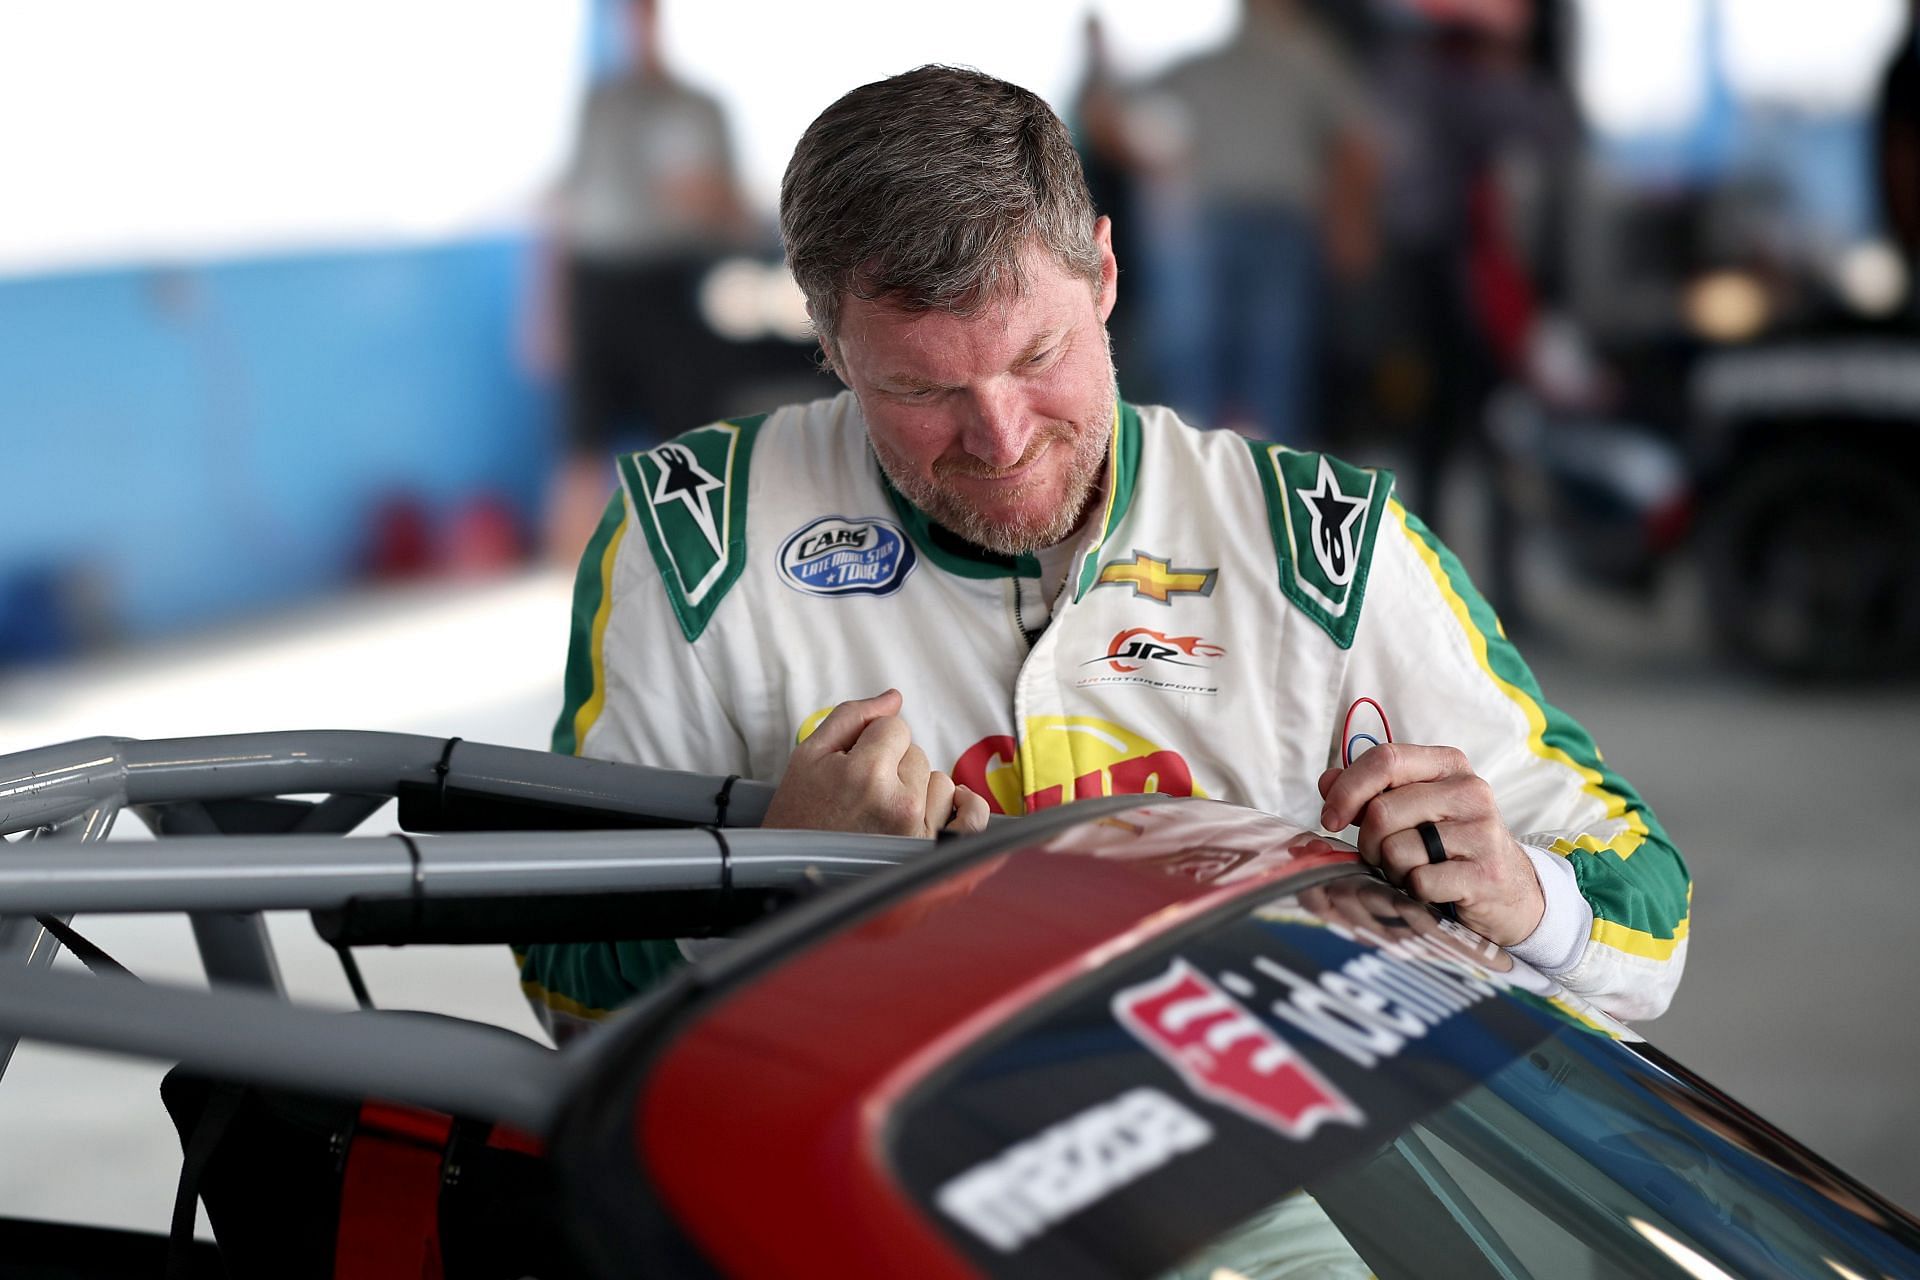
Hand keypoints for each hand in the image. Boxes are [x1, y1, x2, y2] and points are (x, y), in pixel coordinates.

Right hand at [763, 690, 990, 837]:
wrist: (792, 871)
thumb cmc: (797, 816)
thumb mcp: (809, 755)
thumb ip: (852, 716)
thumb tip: (894, 699)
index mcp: (868, 773)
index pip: (895, 726)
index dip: (872, 739)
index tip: (853, 762)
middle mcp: (900, 803)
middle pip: (917, 752)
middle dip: (893, 763)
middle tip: (861, 791)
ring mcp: (919, 832)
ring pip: (939, 780)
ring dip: (917, 787)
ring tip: (881, 809)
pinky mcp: (931, 853)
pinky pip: (971, 818)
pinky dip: (966, 808)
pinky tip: (952, 804)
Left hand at [1316, 742, 1544, 946]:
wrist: (1510, 889)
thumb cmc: (1450, 843)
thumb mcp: (1415, 807)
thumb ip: (1370, 791)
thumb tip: (1326, 782)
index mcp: (1448, 765)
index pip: (1385, 759)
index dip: (1347, 789)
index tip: (1331, 817)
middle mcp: (1469, 791)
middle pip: (1382, 811)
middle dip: (1369, 841)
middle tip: (1382, 855)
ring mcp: (1481, 832)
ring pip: (1397, 849)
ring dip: (1392, 869)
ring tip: (1414, 869)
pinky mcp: (1484, 874)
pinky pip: (1419, 882)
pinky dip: (1413, 890)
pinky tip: (1432, 887)